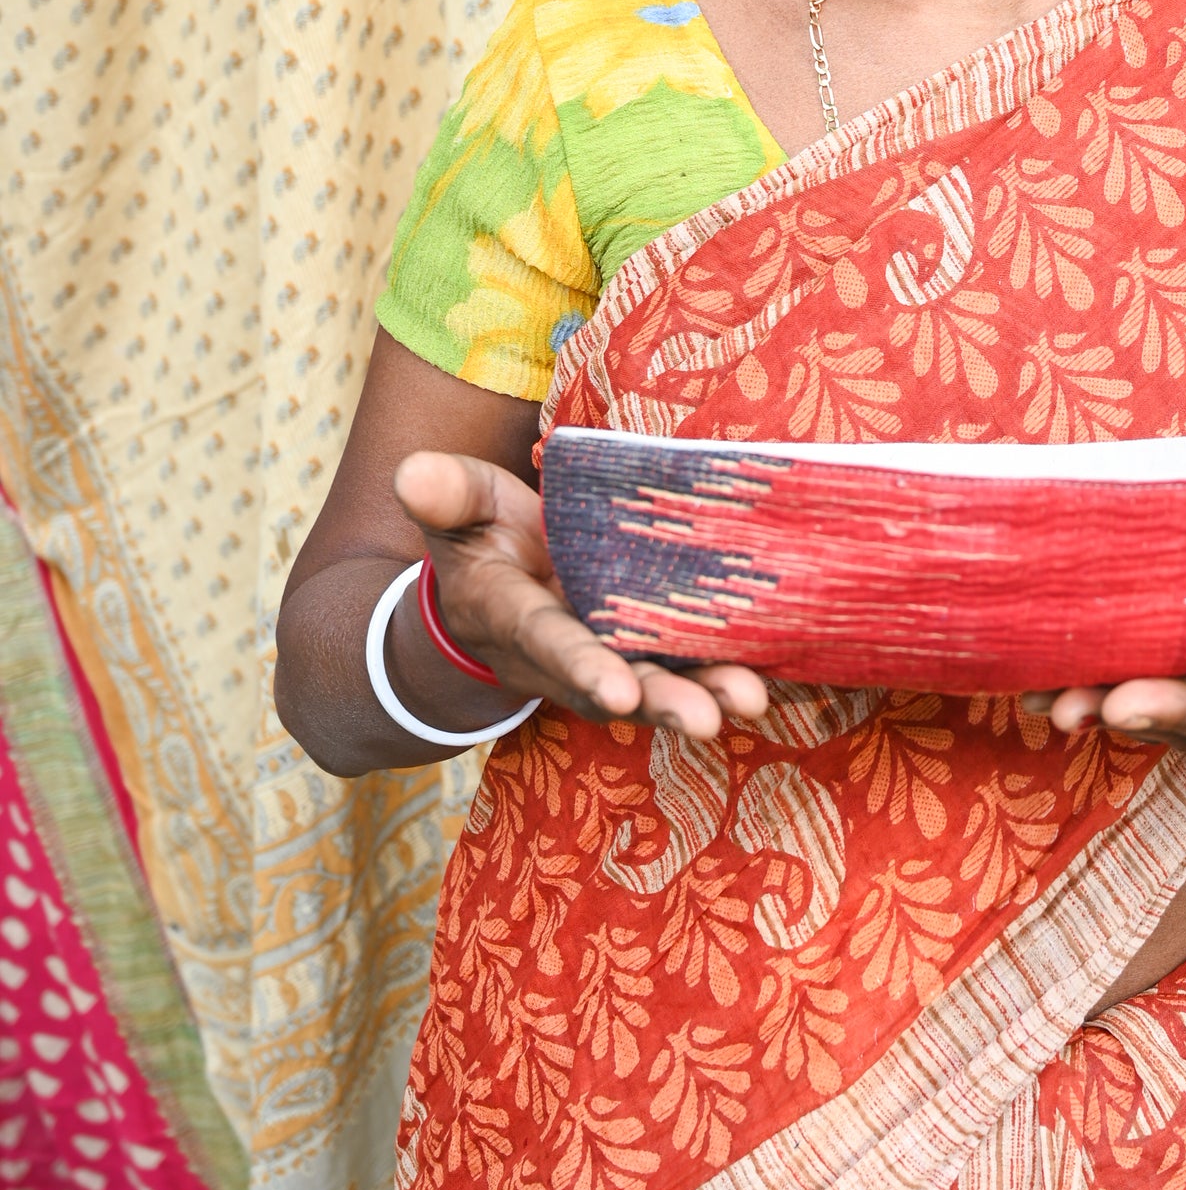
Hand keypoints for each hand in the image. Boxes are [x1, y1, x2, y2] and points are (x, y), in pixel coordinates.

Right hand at [392, 449, 769, 742]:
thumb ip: (444, 494)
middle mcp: (565, 651)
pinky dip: (725, 671)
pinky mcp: (647, 649)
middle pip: (614, 682)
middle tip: (708, 719)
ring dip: (704, 694)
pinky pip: (687, 665)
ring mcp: (610, 656)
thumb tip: (411, 470)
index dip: (580, 665)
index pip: (546, 639)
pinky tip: (770, 675)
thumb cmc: (483, 539)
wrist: (498, 587)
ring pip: (658, 684)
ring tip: (750, 701)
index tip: (614, 691)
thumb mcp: (458, 510)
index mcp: (513, 614)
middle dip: (660, 701)